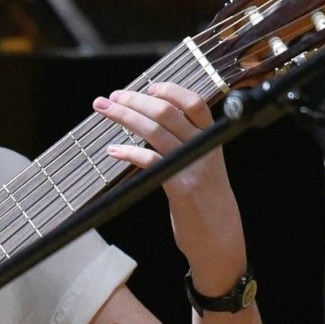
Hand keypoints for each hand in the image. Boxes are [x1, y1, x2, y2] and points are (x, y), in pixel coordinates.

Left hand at [93, 82, 223, 200]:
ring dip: (125, 117)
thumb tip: (154, 121)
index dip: (170, 91)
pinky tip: (113, 151)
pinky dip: (129, 152)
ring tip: (105, 111)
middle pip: (167, 112)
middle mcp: (203, 148)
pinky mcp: (181, 188)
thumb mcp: (203, 164)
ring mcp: (192, 167)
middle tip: (111, 97)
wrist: (220, 236)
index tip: (147, 87)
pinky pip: (151, 161)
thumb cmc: (206, 200)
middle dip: (134, 101)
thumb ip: (187, 143)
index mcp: (211, 139)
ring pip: (155, 130)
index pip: (195, 103)